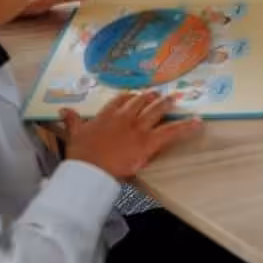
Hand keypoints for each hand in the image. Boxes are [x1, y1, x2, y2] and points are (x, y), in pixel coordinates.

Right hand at [62, 91, 200, 180]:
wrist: (90, 169)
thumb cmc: (81, 154)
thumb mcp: (74, 134)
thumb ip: (72, 120)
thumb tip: (63, 110)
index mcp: (108, 114)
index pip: (121, 100)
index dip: (130, 97)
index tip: (135, 95)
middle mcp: (126, 116)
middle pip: (142, 102)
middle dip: (151, 97)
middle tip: (159, 94)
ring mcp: (139, 127)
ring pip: (157, 111)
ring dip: (167, 104)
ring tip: (175, 99)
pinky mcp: (150, 141)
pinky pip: (172, 131)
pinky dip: (187, 126)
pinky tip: (198, 122)